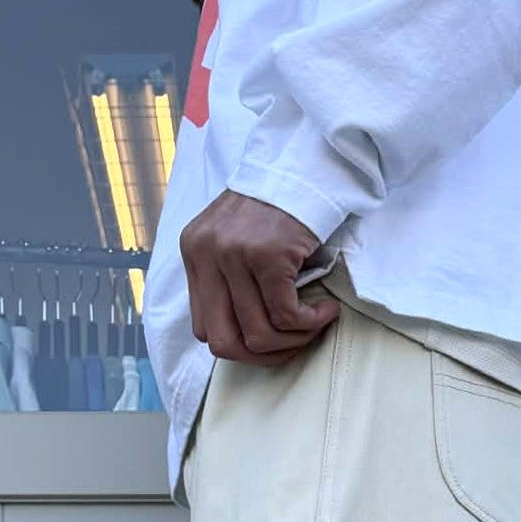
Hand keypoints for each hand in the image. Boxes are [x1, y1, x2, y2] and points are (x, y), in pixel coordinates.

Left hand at [181, 191, 340, 365]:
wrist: (307, 165)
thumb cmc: (279, 207)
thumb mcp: (235, 239)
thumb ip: (227, 279)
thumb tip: (242, 337)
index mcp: (194, 252)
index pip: (203, 329)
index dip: (238, 344)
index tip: (268, 339)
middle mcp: (206, 253)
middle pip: (223, 343)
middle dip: (261, 356)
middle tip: (292, 344)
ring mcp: (234, 254)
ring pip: (258, 335)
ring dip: (293, 340)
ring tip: (315, 323)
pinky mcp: (266, 255)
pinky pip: (286, 315)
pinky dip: (310, 322)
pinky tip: (326, 310)